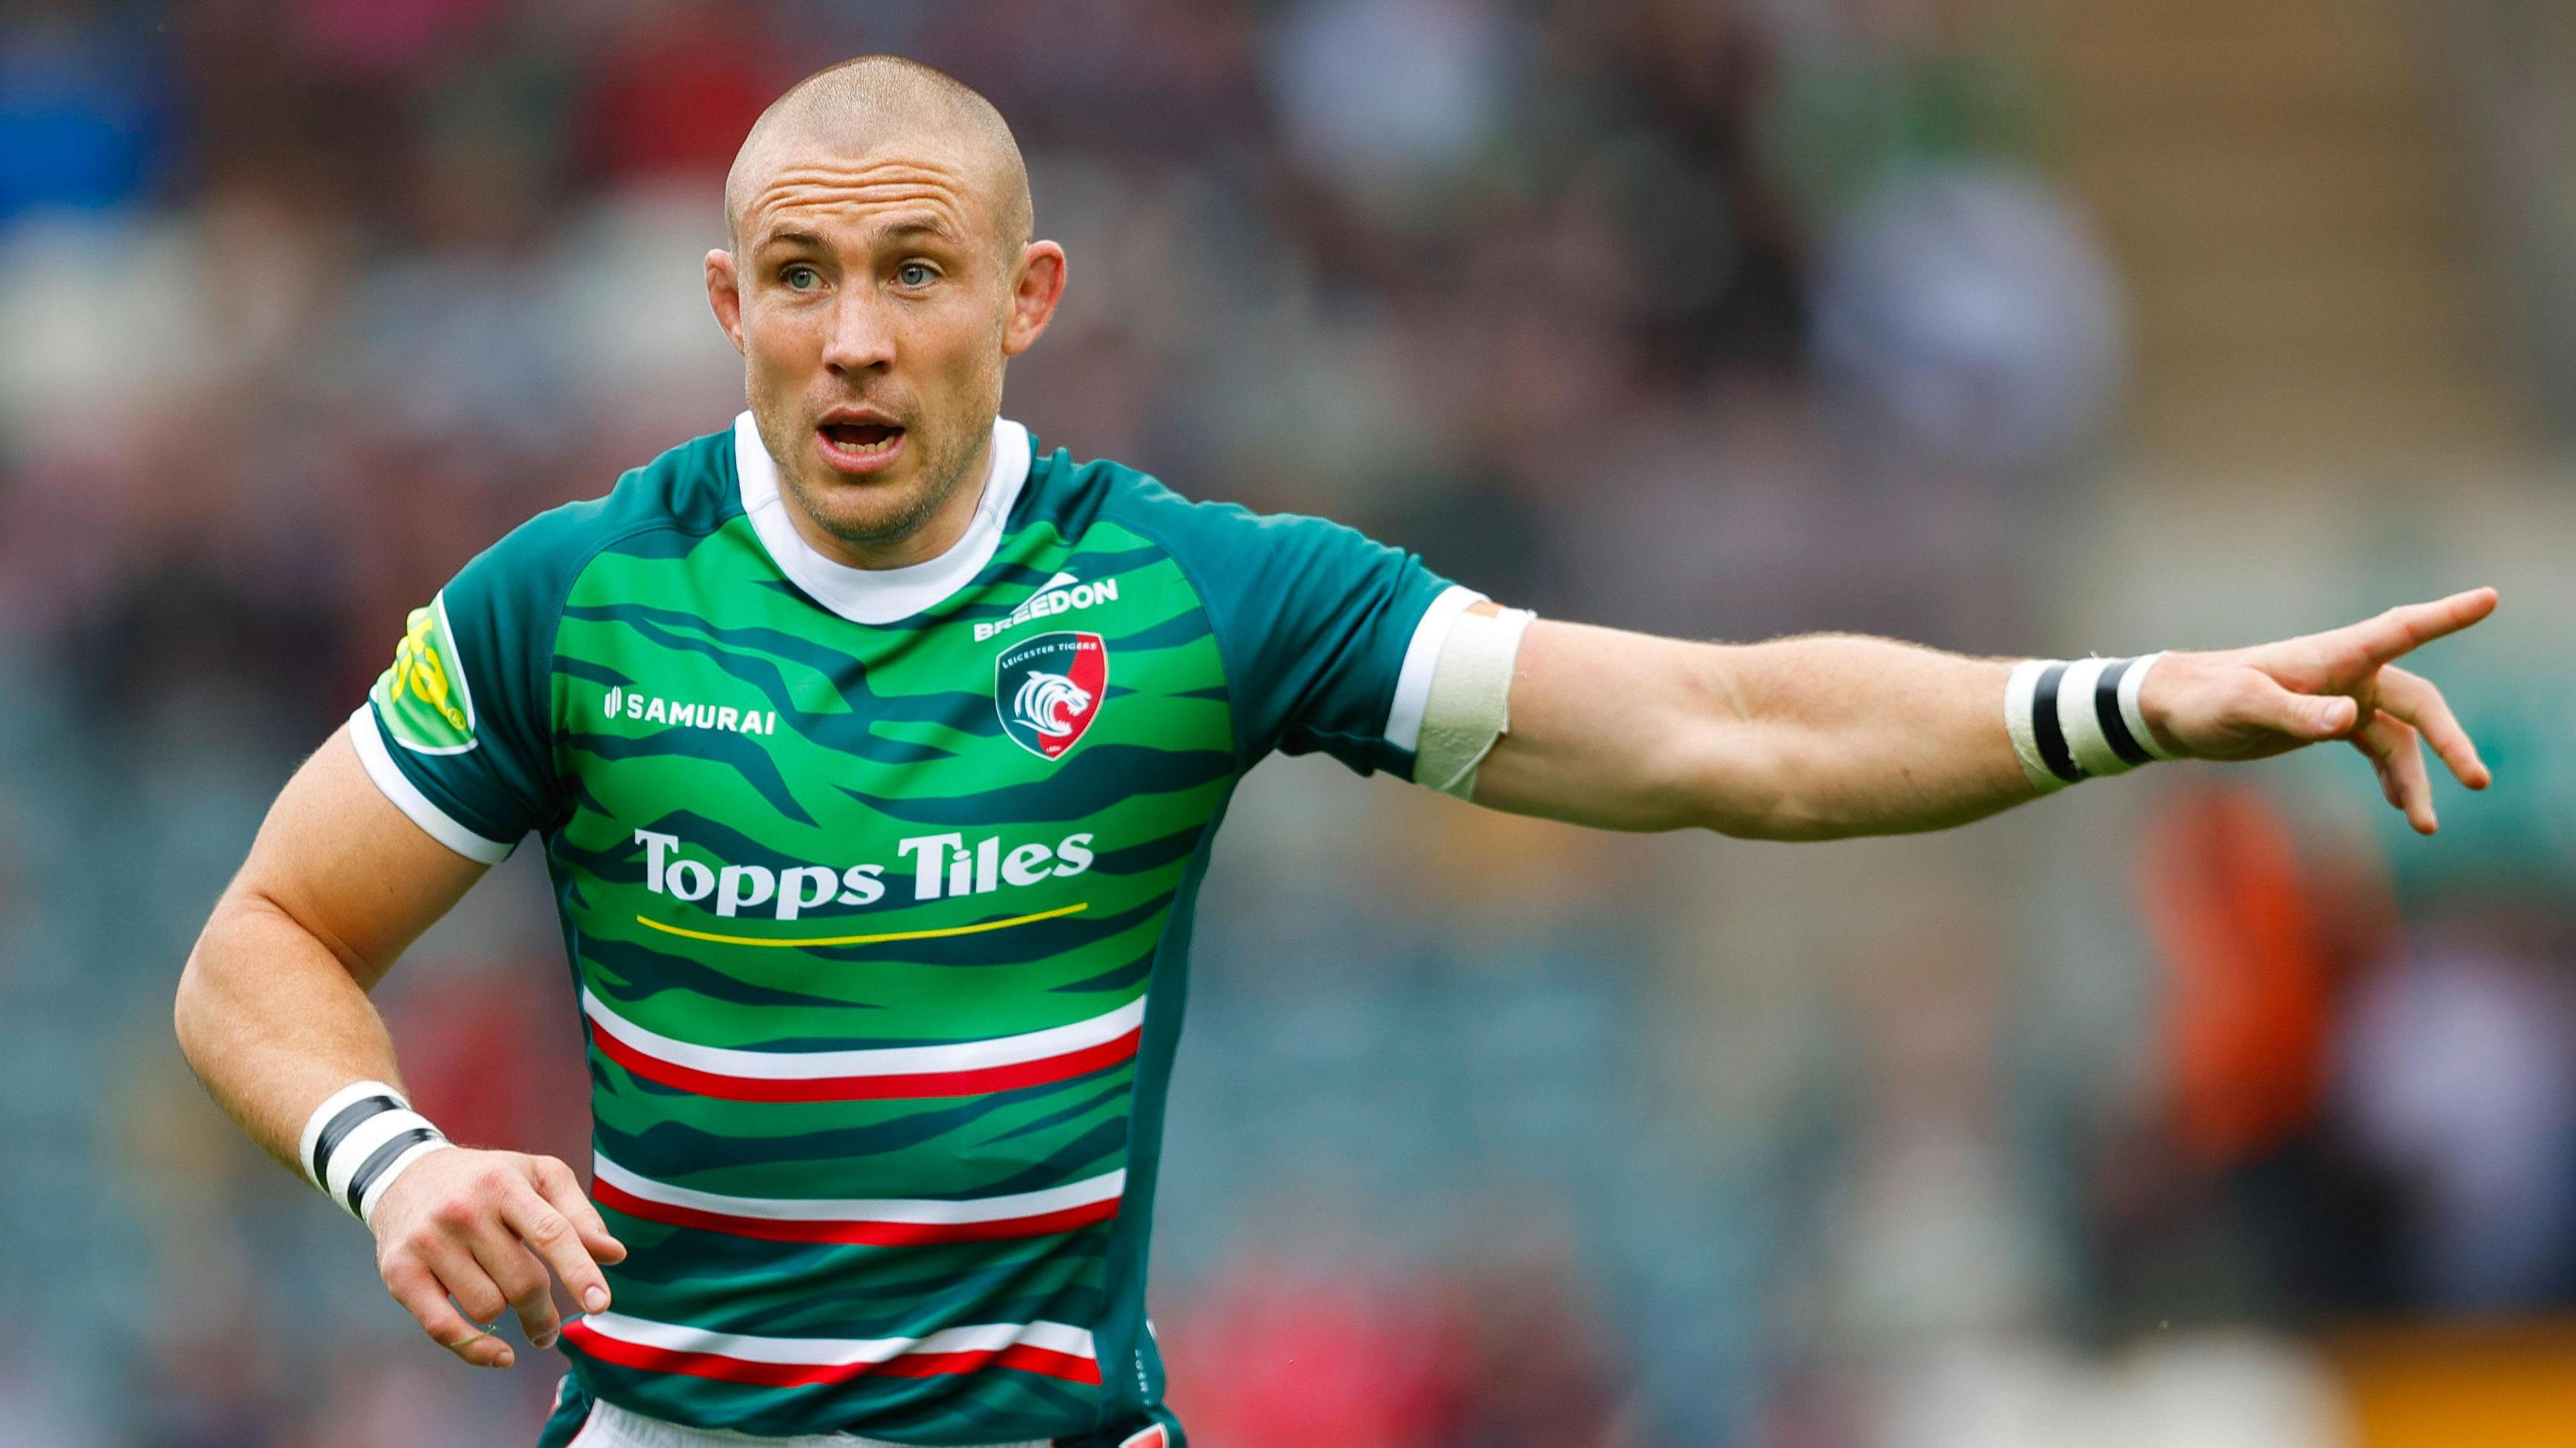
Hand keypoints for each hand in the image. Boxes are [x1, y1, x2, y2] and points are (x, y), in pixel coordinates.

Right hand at [370, 1147, 627, 1368]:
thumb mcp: (536, 1177)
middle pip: (522, 1282)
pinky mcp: (400, 1272)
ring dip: (506, 1314)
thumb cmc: (487, 1180)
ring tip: (504, 1299)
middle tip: (550, 1326)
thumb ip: (577, 1215)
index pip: (551, 1233)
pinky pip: (443, 1327)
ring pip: (488, 1307)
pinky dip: (476, 1349)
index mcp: (503, 1184)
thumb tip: (614, 1255)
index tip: (602, 1305)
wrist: (405, 1175)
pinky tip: (501, 1356)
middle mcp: (463, 1210)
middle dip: (543, 1312)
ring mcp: (428, 1242)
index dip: (580, 1273)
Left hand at [2138, 587, 2496, 833]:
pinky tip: (2402, 807)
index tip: (2490, 597)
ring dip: (2416, 778)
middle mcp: (2347, 673)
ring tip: (2425, 826)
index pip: (2400, 629)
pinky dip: (2393, 777)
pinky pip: (2378, 749)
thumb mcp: (2243, 704)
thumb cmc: (2205, 697)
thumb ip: (2296, 712)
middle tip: (2478, 781)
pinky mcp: (2328, 725)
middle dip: (2449, 741)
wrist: (2174, 711)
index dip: (2446, 615)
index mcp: (2332, 655)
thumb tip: (2350, 720)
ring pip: (2401, 738)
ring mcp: (2342, 700)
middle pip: (2419, 704)